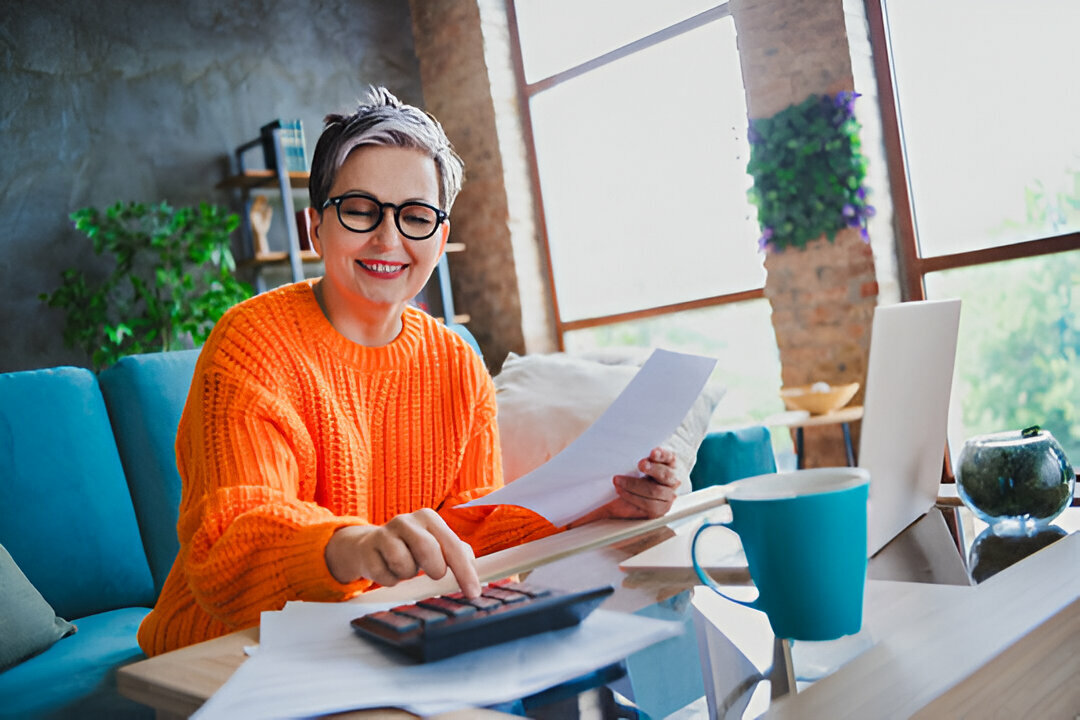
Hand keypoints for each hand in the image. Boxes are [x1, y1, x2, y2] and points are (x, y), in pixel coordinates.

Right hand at [325, 508, 480, 596]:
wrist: (369, 546)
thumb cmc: (410, 547)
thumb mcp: (435, 543)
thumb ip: (457, 552)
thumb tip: (472, 565)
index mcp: (428, 518)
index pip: (452, 545)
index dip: (465, 571)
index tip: (473, 593)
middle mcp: (406, 521)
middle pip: (428, 549)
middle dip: (435, 568)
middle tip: (435, 573)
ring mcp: (384, 533)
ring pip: (404, 564)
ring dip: (408, 574)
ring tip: (406, 567)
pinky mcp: (367, 550)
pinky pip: (385, 576)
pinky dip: (391, 580)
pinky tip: (388, 569)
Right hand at [568, 447, 680, 526]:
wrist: (644, 473)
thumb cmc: (627, 493)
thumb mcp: (611, 507)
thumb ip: (594, 518)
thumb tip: (570, 528)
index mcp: (656, 509)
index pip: (649, 507)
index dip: (634, 498)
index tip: (616, 489)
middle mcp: (667, 495)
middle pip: (656, 493)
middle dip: (636, 485)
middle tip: (617, 479)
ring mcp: (672, 478)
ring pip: (667, 477)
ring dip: (653, 470)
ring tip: (640, 464)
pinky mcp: (673, 461)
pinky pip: (671, 459)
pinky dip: (663, 456)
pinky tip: (653, 452)